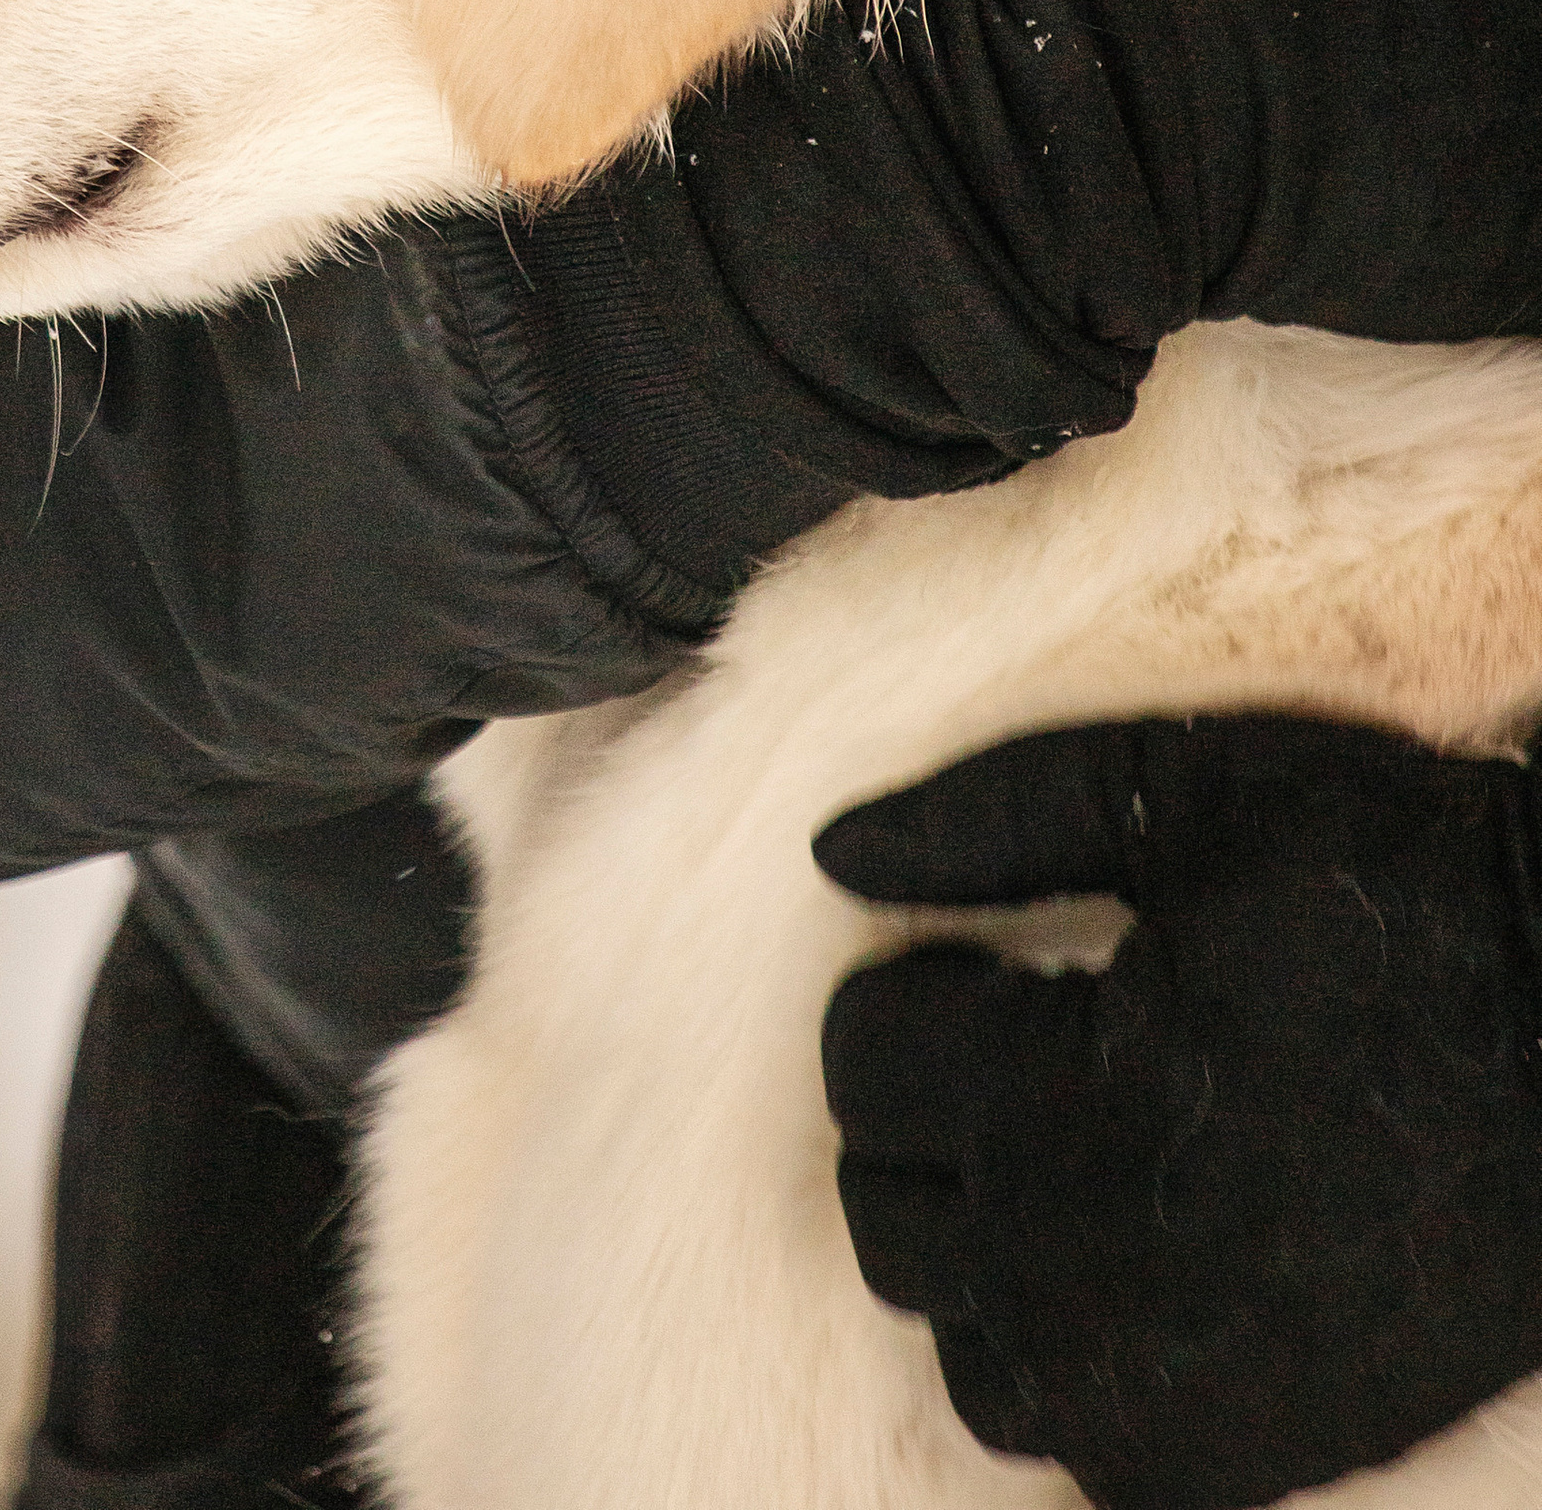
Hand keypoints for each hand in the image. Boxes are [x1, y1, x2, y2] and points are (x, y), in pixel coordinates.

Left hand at [815, 716, 1541, 1509]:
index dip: (912, 992)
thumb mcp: (1191, 791)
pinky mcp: (1243, 1457)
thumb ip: (991, 815)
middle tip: (1016, 1050)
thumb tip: (832, 850)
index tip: (987, 964)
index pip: (864, 1062)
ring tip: (1064, 1154)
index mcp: (1060, 1093)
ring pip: (962, 1347)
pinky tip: (1133, 1256)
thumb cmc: (1402, 895)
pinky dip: (1071, 1359)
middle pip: (887, 1215)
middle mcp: (1089, 1269)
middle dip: (923, 1116)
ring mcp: (1168, 1388)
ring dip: (979, 1249)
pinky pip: (1075, 1444)